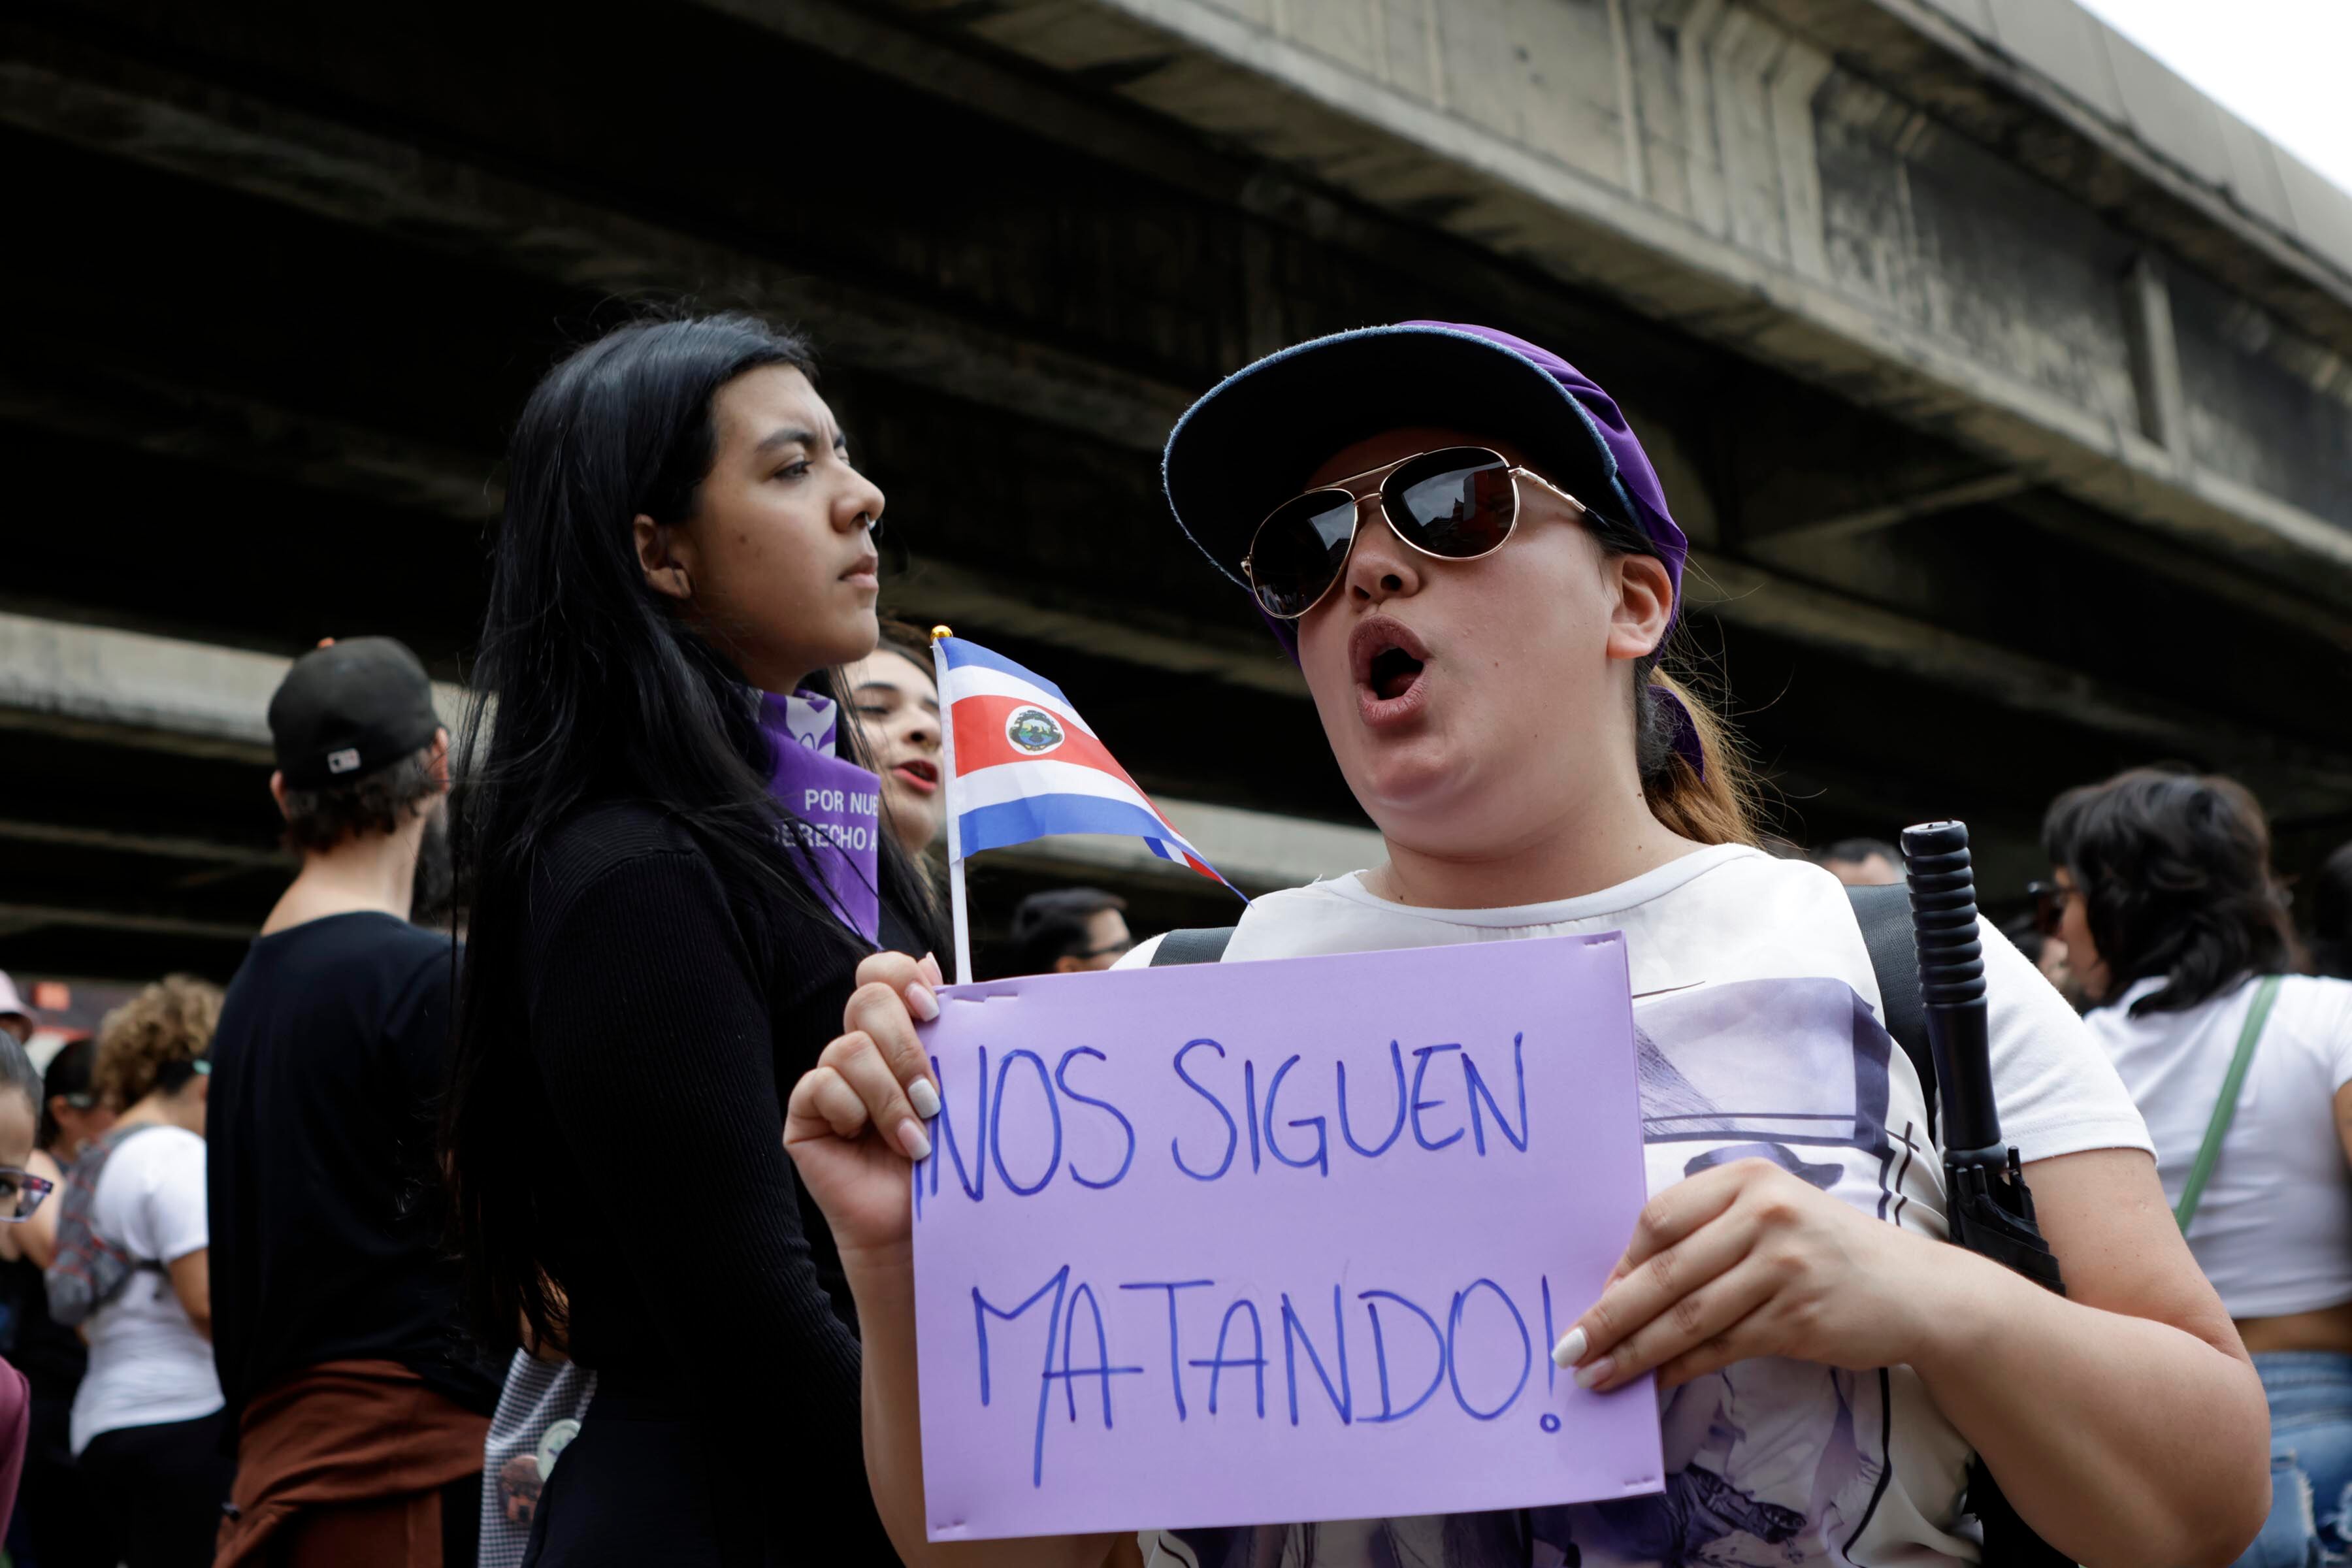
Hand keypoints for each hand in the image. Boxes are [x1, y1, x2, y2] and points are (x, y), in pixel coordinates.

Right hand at [783, 951, 944, 1266]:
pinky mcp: (805, 1113)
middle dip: (905, 1044)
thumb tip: (929, 961)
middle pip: (866, 998)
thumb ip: (947, 1028)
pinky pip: (821, 1084)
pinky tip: (875, 1143)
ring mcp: (831, 1079)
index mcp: (899, 1031)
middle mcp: (862, 1047)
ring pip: (849, 1046)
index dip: (900, 975)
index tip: (933, 1009)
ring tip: (917, 1136)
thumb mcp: (959, 1085)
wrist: (928, 1225)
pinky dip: (856, 1112)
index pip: (881, 971)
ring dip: (890, 1094)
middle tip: (933, 1093)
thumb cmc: (950, 1158)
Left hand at [1553, 1158, 1950, 1391]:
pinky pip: (1722, 1346)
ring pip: (1688, 1316)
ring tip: (1598, 1376)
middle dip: (1609, 1316)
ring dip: (1636, 1352)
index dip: (1620, 1264)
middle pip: (1665, 1272)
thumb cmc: (1827, 1251)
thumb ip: (1706, 1237)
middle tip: (1569, 1348)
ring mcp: (1782, 1266)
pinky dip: (1682, 1367)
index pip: (1658, 1218)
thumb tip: (1623, 1287)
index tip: (1593, 1299)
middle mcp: (1763, 1215)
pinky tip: (1655, 1381)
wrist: (1917, 1291)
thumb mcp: (1770, 1217)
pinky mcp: (1797, 1316)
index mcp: (1745, 1179)